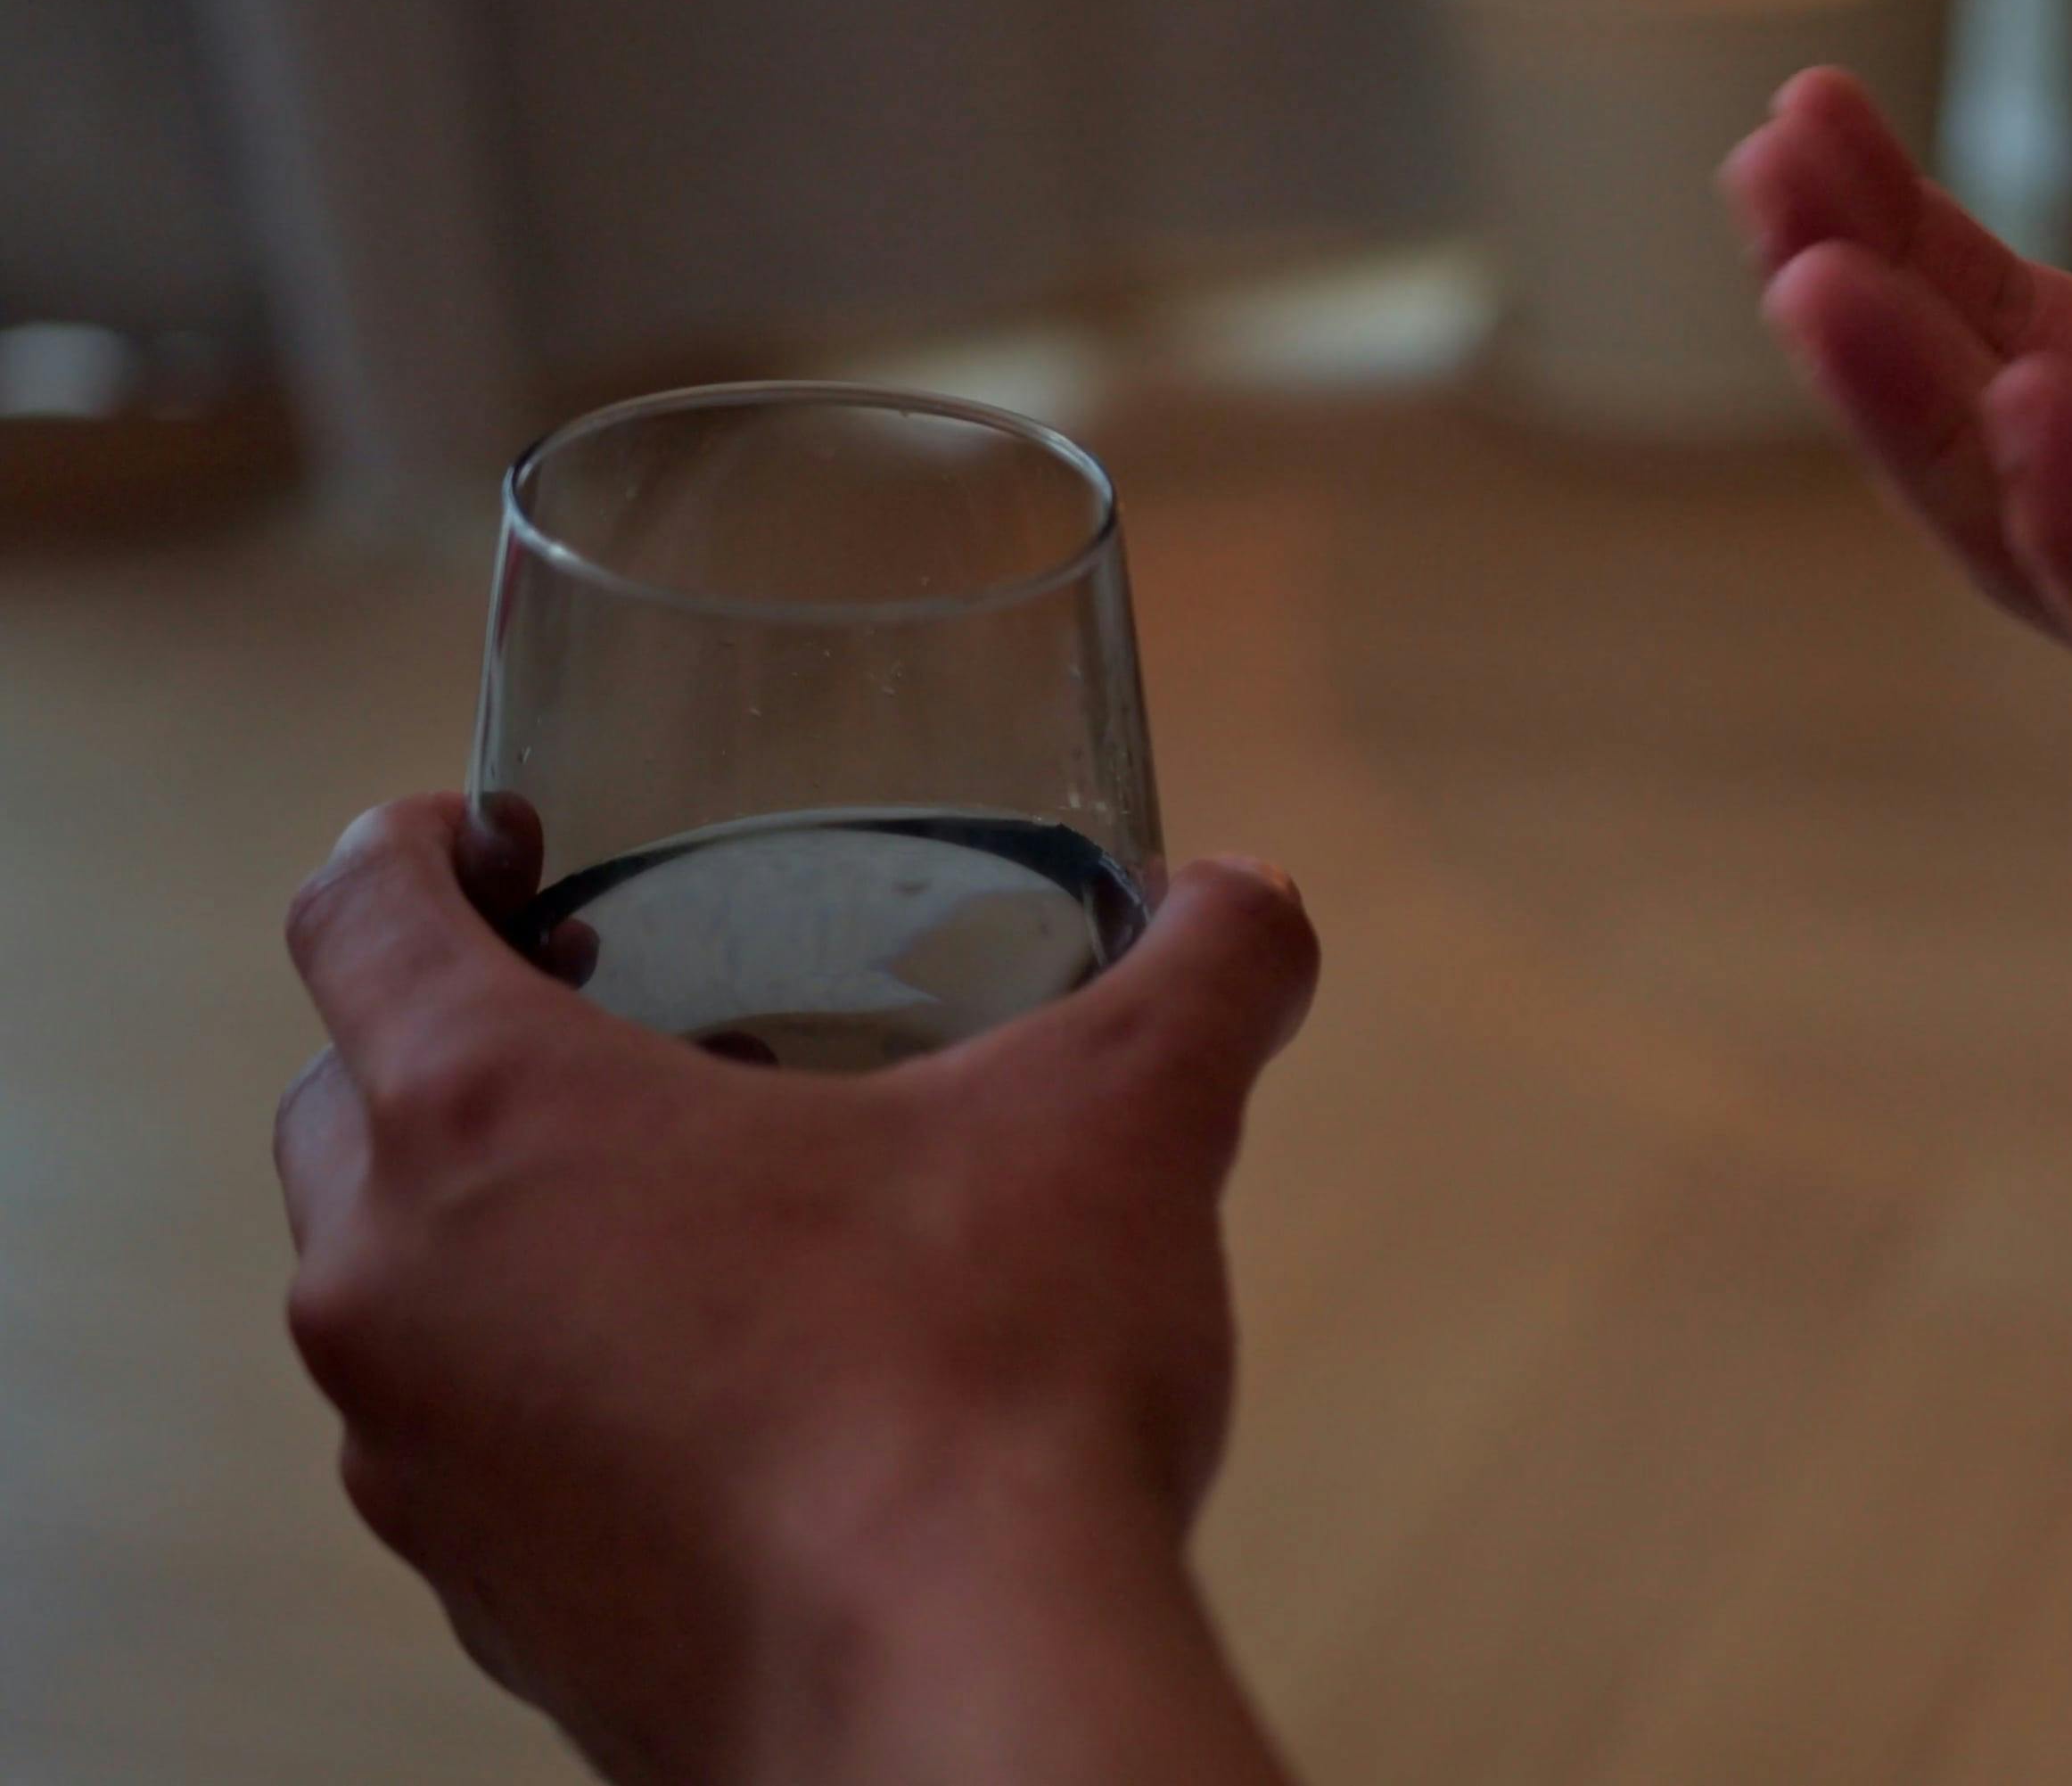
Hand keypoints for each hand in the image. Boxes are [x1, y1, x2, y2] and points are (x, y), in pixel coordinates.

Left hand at [276, 795, 1312, 1784]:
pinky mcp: (495, 1619)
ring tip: (712, 1222)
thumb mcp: (1122, 1123)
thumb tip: (1252, 904)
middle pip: (348, 1108)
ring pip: (403, 1299)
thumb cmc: (983, 1389)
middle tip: (626, 1016)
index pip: (354, 913)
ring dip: (517, 1233)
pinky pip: (486, 1462)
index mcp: (487, 1120)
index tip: (510, 843)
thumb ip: (1197, 976)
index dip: (419, 845)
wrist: (954, 1707)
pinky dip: (571, 1401)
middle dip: (463, 1043)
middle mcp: (397, 1295)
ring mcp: (426, 1480)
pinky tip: (749, 1406)